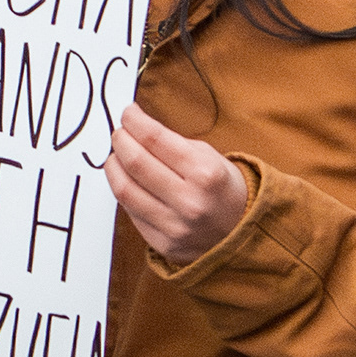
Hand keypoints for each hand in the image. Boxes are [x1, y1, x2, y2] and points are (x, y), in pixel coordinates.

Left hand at [105, 106, 250, 267]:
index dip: (134, 121)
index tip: (128, 114)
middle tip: (120, 133)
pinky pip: (130, 212)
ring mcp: (174, 225)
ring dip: (114, 167)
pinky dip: (124, 191)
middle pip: (135, 162)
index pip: (154, 138)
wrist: (241, 231)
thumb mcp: (209, 156)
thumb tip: (135, 128)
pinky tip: (127, 181)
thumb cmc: (223, 188)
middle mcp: (189, 201)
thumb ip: (171, 143)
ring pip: (124, 190)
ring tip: (117, 156)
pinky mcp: (162, 242)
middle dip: (121, 141)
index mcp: (205, 173)